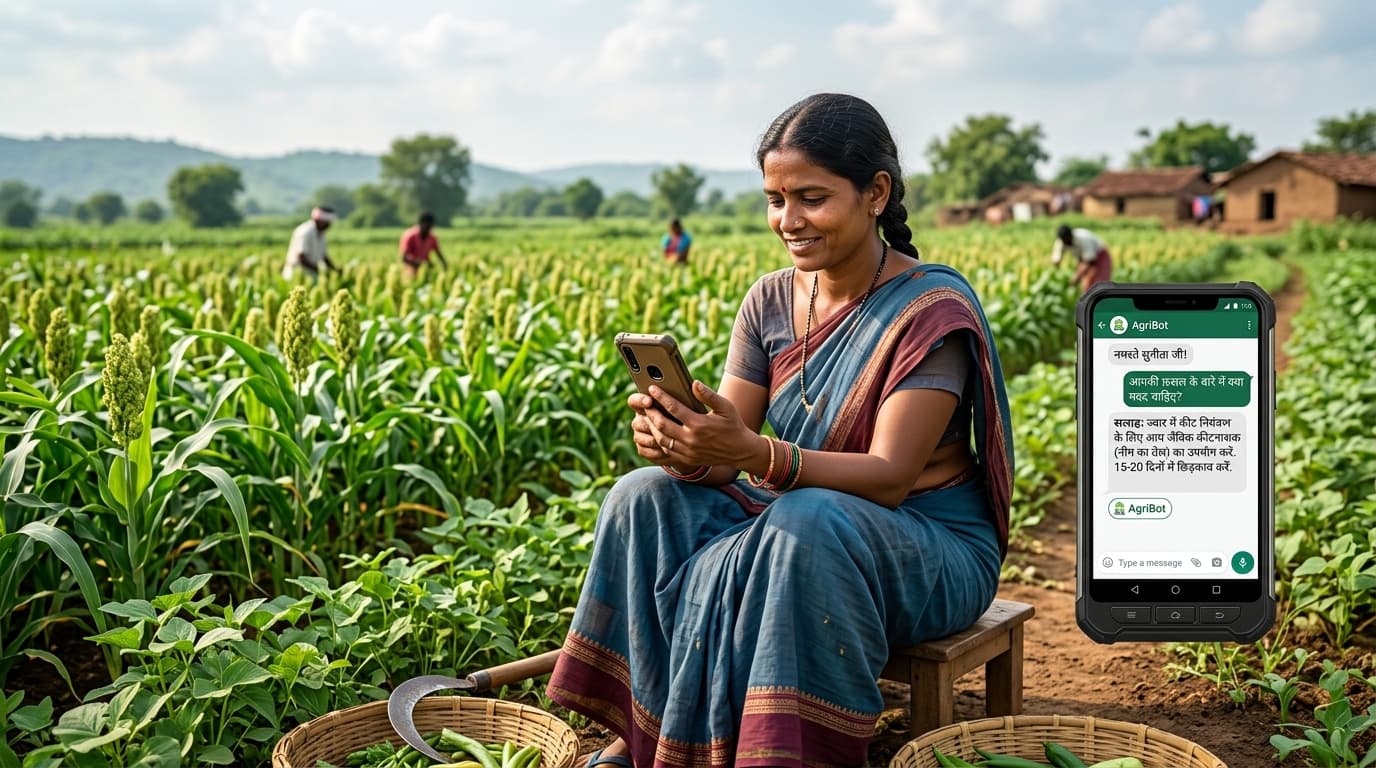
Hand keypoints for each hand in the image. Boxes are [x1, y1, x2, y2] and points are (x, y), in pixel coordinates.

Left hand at [629, 381, 753, 468]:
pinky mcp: (687, 459)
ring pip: (661, 439)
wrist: (740, 450)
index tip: (652, 388)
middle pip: (662, 424)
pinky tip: (656, 431)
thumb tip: (694, 383)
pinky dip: (658, 440)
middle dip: (651, 412)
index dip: (660, 397)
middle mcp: (691, 439)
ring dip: (652, 427)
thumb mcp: (725, 407)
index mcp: (699, 424)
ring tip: (648, 416)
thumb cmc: (733, 425)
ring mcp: (688, 452)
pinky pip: (666, 451)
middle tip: (645, 403)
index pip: (673, 408)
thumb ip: (709, 395)